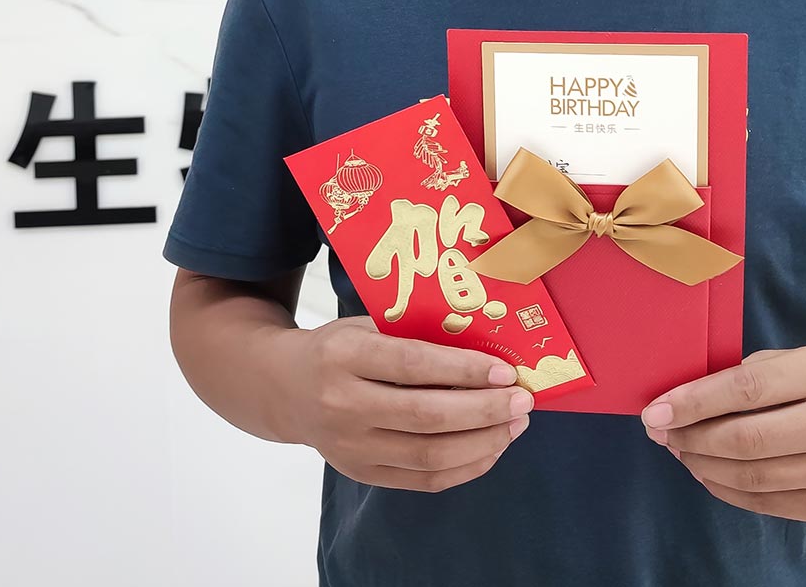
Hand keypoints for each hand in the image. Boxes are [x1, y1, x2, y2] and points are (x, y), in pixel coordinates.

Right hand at [278, 315, 532, 491]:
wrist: (282, 389)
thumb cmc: (336, 348)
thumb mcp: (364, 325)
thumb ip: (412, 334)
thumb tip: (485, 346)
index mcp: (343, 355)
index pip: (413, 365)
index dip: (464, 370)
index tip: (506, 370)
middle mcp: (343, 405)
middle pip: (427, 417)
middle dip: (485, 411)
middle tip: (523, 400)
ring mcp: (351, 447)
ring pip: (430, 456)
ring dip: (483, 442)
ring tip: (515, 424)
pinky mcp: (362, 474)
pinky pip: (424, 481)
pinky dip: (466, 467)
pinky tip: (491, 447)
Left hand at [641, 346, 805, 527]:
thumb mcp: (800, 359)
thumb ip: (748, 375)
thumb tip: (680, 403)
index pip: (747, 389)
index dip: (694, 402)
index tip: (654, 410)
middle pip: (745, 440)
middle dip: (690, 438)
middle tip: (660, 432)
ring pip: (751, 478)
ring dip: (702, 465)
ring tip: (680, 449)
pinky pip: (766, 503)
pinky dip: (726, 489)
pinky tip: (708, 471)